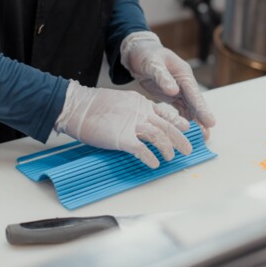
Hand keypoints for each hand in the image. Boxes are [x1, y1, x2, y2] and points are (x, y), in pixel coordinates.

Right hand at [54, 80, 191, 168]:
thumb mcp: (120, 103)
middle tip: (188, 149)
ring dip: (167, 148)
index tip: (186, 129)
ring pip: (159, 136)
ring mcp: (132, 124)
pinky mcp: (123, 138)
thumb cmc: (93, 106)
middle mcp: (141, 112)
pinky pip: (142, 149)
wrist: (77, 107)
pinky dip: (150, 157)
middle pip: (167, 125)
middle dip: (180, 138)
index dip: (177, 122)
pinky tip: (154, 163)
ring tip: (171, 157)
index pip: (165, 112)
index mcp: (140, 103)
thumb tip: (141, 124)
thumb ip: (134, 112)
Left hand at [120, 31, 214, 138]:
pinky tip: (185, 132)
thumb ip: (163, 76)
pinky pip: (180, 109)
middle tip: (207, 135)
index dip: (202, 108)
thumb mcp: (153, 63)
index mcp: (183, 73)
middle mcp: (184, 83)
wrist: (138, 52)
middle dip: (201, 119)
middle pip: (195, 103)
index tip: (210, 122)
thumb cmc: (146, 54)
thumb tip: (174, 90)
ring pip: (189, 108)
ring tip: (201, 138)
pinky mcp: (171, 95)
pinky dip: (183, 120)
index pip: (194, 93)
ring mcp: (179, 90)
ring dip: (195, 122)